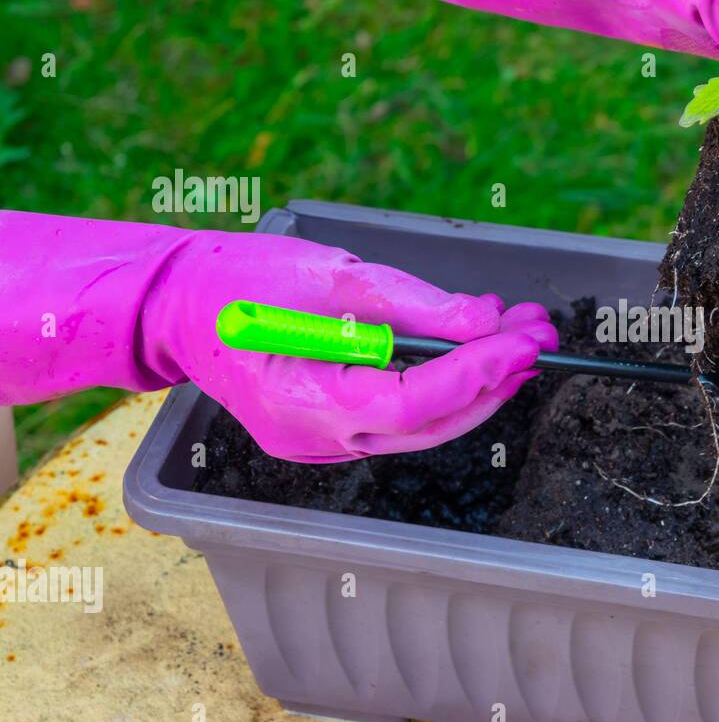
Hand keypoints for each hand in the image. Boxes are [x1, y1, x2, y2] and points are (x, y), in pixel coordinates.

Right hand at [143, 232, 556, 461]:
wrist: (178, 306)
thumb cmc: (242, 282)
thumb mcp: (336, 275)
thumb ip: (416, 305)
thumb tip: (485, 321)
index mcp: (307, 400)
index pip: (416, 401)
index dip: (477, 374)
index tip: (524, 340)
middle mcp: (316, 440)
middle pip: (428, 426)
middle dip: (491, 381)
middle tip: (536, 337)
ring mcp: (318, 446)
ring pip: (417, 429)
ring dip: (472, 386)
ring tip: (515, 339)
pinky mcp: (324, 435)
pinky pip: (394, 422)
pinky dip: (436, 390)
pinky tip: (465, 354)